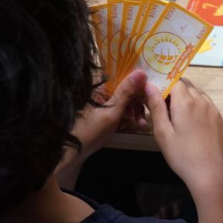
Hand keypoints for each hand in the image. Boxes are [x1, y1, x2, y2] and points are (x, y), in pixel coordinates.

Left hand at [54, 71, 147, 188]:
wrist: (72, 152)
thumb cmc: (89, 131)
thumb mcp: (112, 112)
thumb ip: (126, 92)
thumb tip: (141, 72)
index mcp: (96, 82)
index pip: (120, 70)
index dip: (137, 75)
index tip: (150, 83)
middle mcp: (97, 86)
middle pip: (124, 83)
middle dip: (138, 96)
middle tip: (150, 107)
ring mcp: (99, 97)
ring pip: (124, 96)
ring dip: (135, 107)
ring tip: (142, 122)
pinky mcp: (101, 107)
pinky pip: (119, 104)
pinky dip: (128, 112)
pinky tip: (136, 122)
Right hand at [146, 79, 222, 197]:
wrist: (208, 173)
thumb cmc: (181, 155)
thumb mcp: (162, 132)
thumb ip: (156, 106)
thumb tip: (149, 85)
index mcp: (185, 101)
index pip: (173, 80)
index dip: (163, 85)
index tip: (154, 96)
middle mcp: (201, 100)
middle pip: (186, 84)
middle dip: (173, 90)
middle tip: (163, 107)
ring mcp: (212, 108)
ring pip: (196, 92)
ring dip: (185, 97)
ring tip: (175, 115)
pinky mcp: (218, 117)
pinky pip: (205, 102)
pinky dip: (195, 104)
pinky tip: (189, 121)